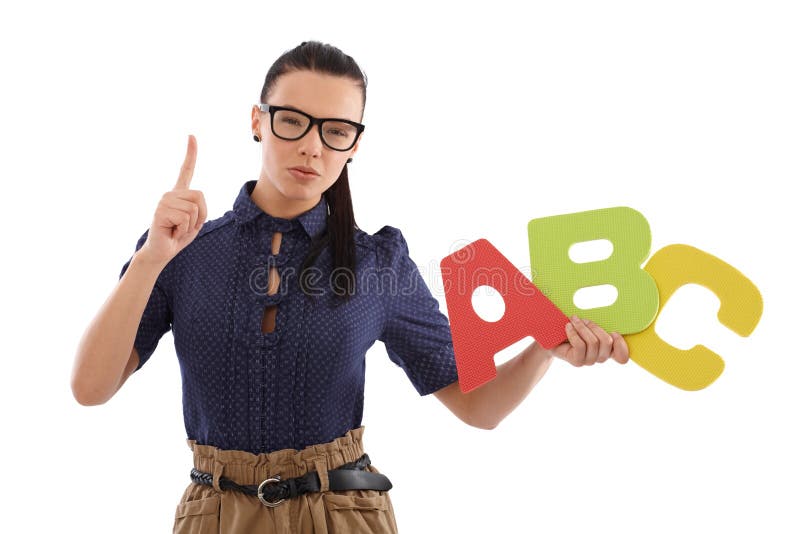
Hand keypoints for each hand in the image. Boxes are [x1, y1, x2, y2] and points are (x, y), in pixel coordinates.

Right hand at [138, 135, 207, 264]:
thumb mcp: (195, 221)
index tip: (192, 136)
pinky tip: (171, 231)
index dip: (190, 153)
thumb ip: (198, 207)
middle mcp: (170, 194)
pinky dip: (183, 230)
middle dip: (200, 217)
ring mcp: (164, 201)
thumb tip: (196, 198)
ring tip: (177, 229)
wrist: (161, 251)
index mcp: (179, 194)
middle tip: (185, 226)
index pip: (186, 170)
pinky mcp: (160, 210)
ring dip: (190, 225)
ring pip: (194, 209)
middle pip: (200, 197)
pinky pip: (186, 218)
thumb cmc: (178, 236)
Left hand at [550, 315, 628, 366]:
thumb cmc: (572, 329)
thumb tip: (608, 320)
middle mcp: (599, 357)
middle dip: (594, 326)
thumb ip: (598, 326)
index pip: (622, 357)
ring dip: (582, 327)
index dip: (621, 345)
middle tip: (583, 319)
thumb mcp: (587, 325)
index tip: (614, 332)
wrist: (551, 338)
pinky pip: (580, 345)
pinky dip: (574, 333)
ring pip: (593, 342)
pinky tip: (568, 326)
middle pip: (607, 342)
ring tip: (573, 320)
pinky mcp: (577, 361)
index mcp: (607, 349)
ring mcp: (588, 361)